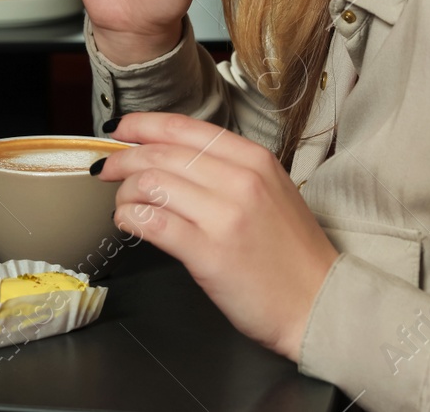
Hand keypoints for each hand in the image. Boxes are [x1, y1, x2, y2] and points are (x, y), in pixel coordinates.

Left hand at [97, 112, 338, 360]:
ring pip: (150, 183)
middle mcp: (239, 181)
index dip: (142, 125)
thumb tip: (166, 154)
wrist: (322, 305)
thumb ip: (223, 169)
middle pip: (160, 153)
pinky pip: (151, 221)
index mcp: (254, 160)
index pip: (183, 127)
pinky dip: (129, 217)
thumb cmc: (291, 253)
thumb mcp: (269, 192)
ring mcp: (224, 216)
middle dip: (123, 159)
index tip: (120, 130)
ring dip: (125, 192)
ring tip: (124, 203)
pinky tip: (128, 222)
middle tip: (107, 169)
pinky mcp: (208, 252)